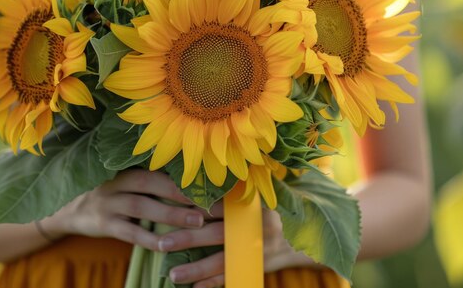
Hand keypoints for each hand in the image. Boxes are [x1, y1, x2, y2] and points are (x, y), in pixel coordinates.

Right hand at [40, 169, 204, 249]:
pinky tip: (166, 246)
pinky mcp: (103, 224)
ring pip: (142, 206)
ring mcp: (108, 202)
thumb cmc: (108, 195)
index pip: (156, 167)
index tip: (208, 182)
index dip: (182, 175)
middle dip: (180, 192)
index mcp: (124, 167)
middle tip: (208, 202)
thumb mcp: (123, 182)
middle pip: (150, 182)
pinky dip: (149, 239)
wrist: (69, 209)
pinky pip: (129, 232)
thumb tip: (188, 181)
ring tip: (196, 222)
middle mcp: (116, 181)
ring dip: (171, 214)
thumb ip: (148, 180)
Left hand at [157, 206, 317, 287]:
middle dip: (188, 239)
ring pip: (221, 261)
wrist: (299, 235)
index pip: (218, 204)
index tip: (171, 206)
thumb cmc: (265, 210)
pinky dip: (213, 284)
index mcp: (249, 205)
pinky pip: (231, 277)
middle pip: (216, 233)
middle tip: (162, 243)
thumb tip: (191, 184)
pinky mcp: (254, 266)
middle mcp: (253, 227)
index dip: (195, 206)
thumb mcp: (253, 196)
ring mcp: (255, 249)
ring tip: (173, 274)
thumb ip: (229, 192)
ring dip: (196, 269)